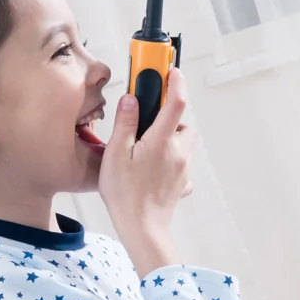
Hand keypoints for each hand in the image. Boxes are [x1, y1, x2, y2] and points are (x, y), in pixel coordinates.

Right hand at [99, 65, 196, 276]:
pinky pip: (180, 163)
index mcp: (161, 141)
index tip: (171, 71)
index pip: (176, 102)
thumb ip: (125, 124)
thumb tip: (131, 100)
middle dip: (168, 117)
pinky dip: (170, 159)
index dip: (175, 82)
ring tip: (145, 148)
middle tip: (146, 121)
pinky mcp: (183, 182)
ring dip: (170, 138)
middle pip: (182, 123)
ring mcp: (183, 168)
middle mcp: (178, 152)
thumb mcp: (116, 155)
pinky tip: (152, 168)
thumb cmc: (126, 195)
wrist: (143, 229)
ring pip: (183, 142)